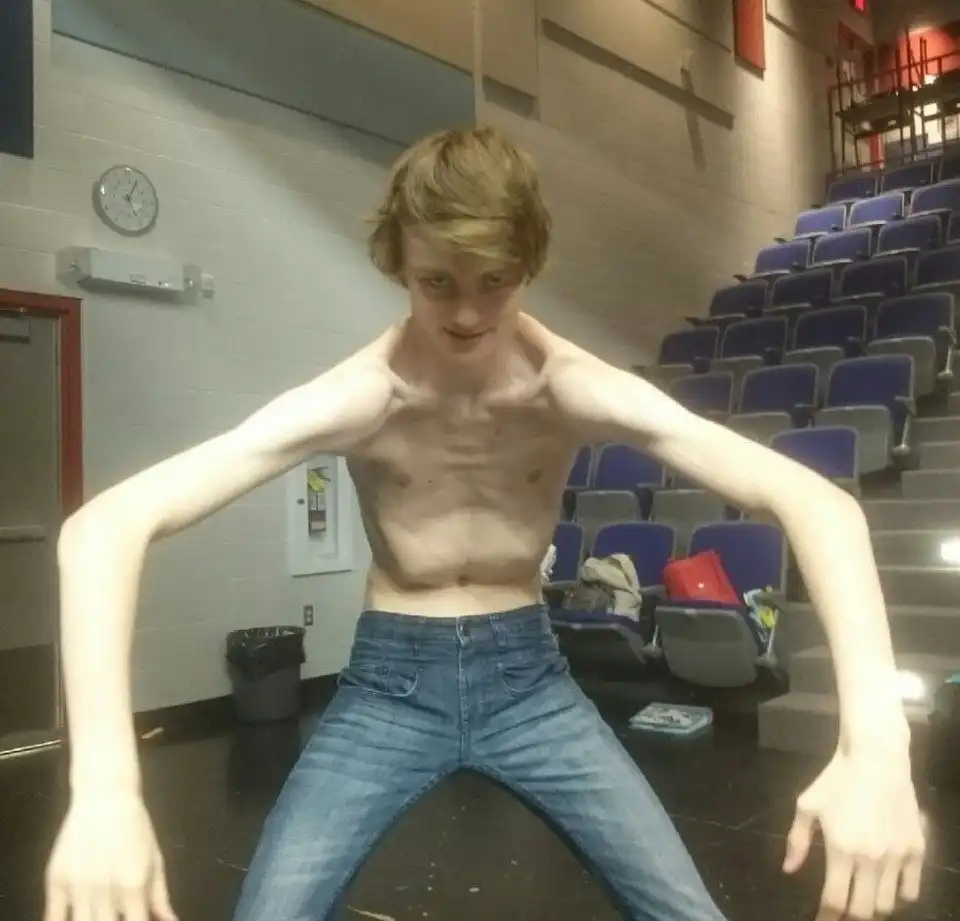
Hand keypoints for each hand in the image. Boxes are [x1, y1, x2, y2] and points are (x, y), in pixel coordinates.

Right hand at [46, 791, 176, 920]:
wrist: (105, 796)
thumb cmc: (135, 827)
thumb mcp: (154, 858)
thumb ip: (160, 896)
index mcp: (133, 885)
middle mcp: (104, 890)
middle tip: (115, 917)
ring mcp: (77, 886)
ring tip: (99, 915)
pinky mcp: (55, 880)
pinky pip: (52, 918)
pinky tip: (73, 917)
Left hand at [783, 748, 924, 918]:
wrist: (876, 758)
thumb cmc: (836, 780)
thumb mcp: (807, 806)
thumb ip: (797, 840)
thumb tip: (788, 869)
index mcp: (841, 850)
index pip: (835, 901)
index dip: (826, 917)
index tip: (820, 920)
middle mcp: (870, 860)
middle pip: (863, 911)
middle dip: (849, 917)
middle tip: (841, 911)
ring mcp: (896, 857)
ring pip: (887, 904)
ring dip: (872, 906)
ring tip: (861, 897)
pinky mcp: (916, 850)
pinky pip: (911, 890)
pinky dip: (899, 895)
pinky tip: (887, 887)